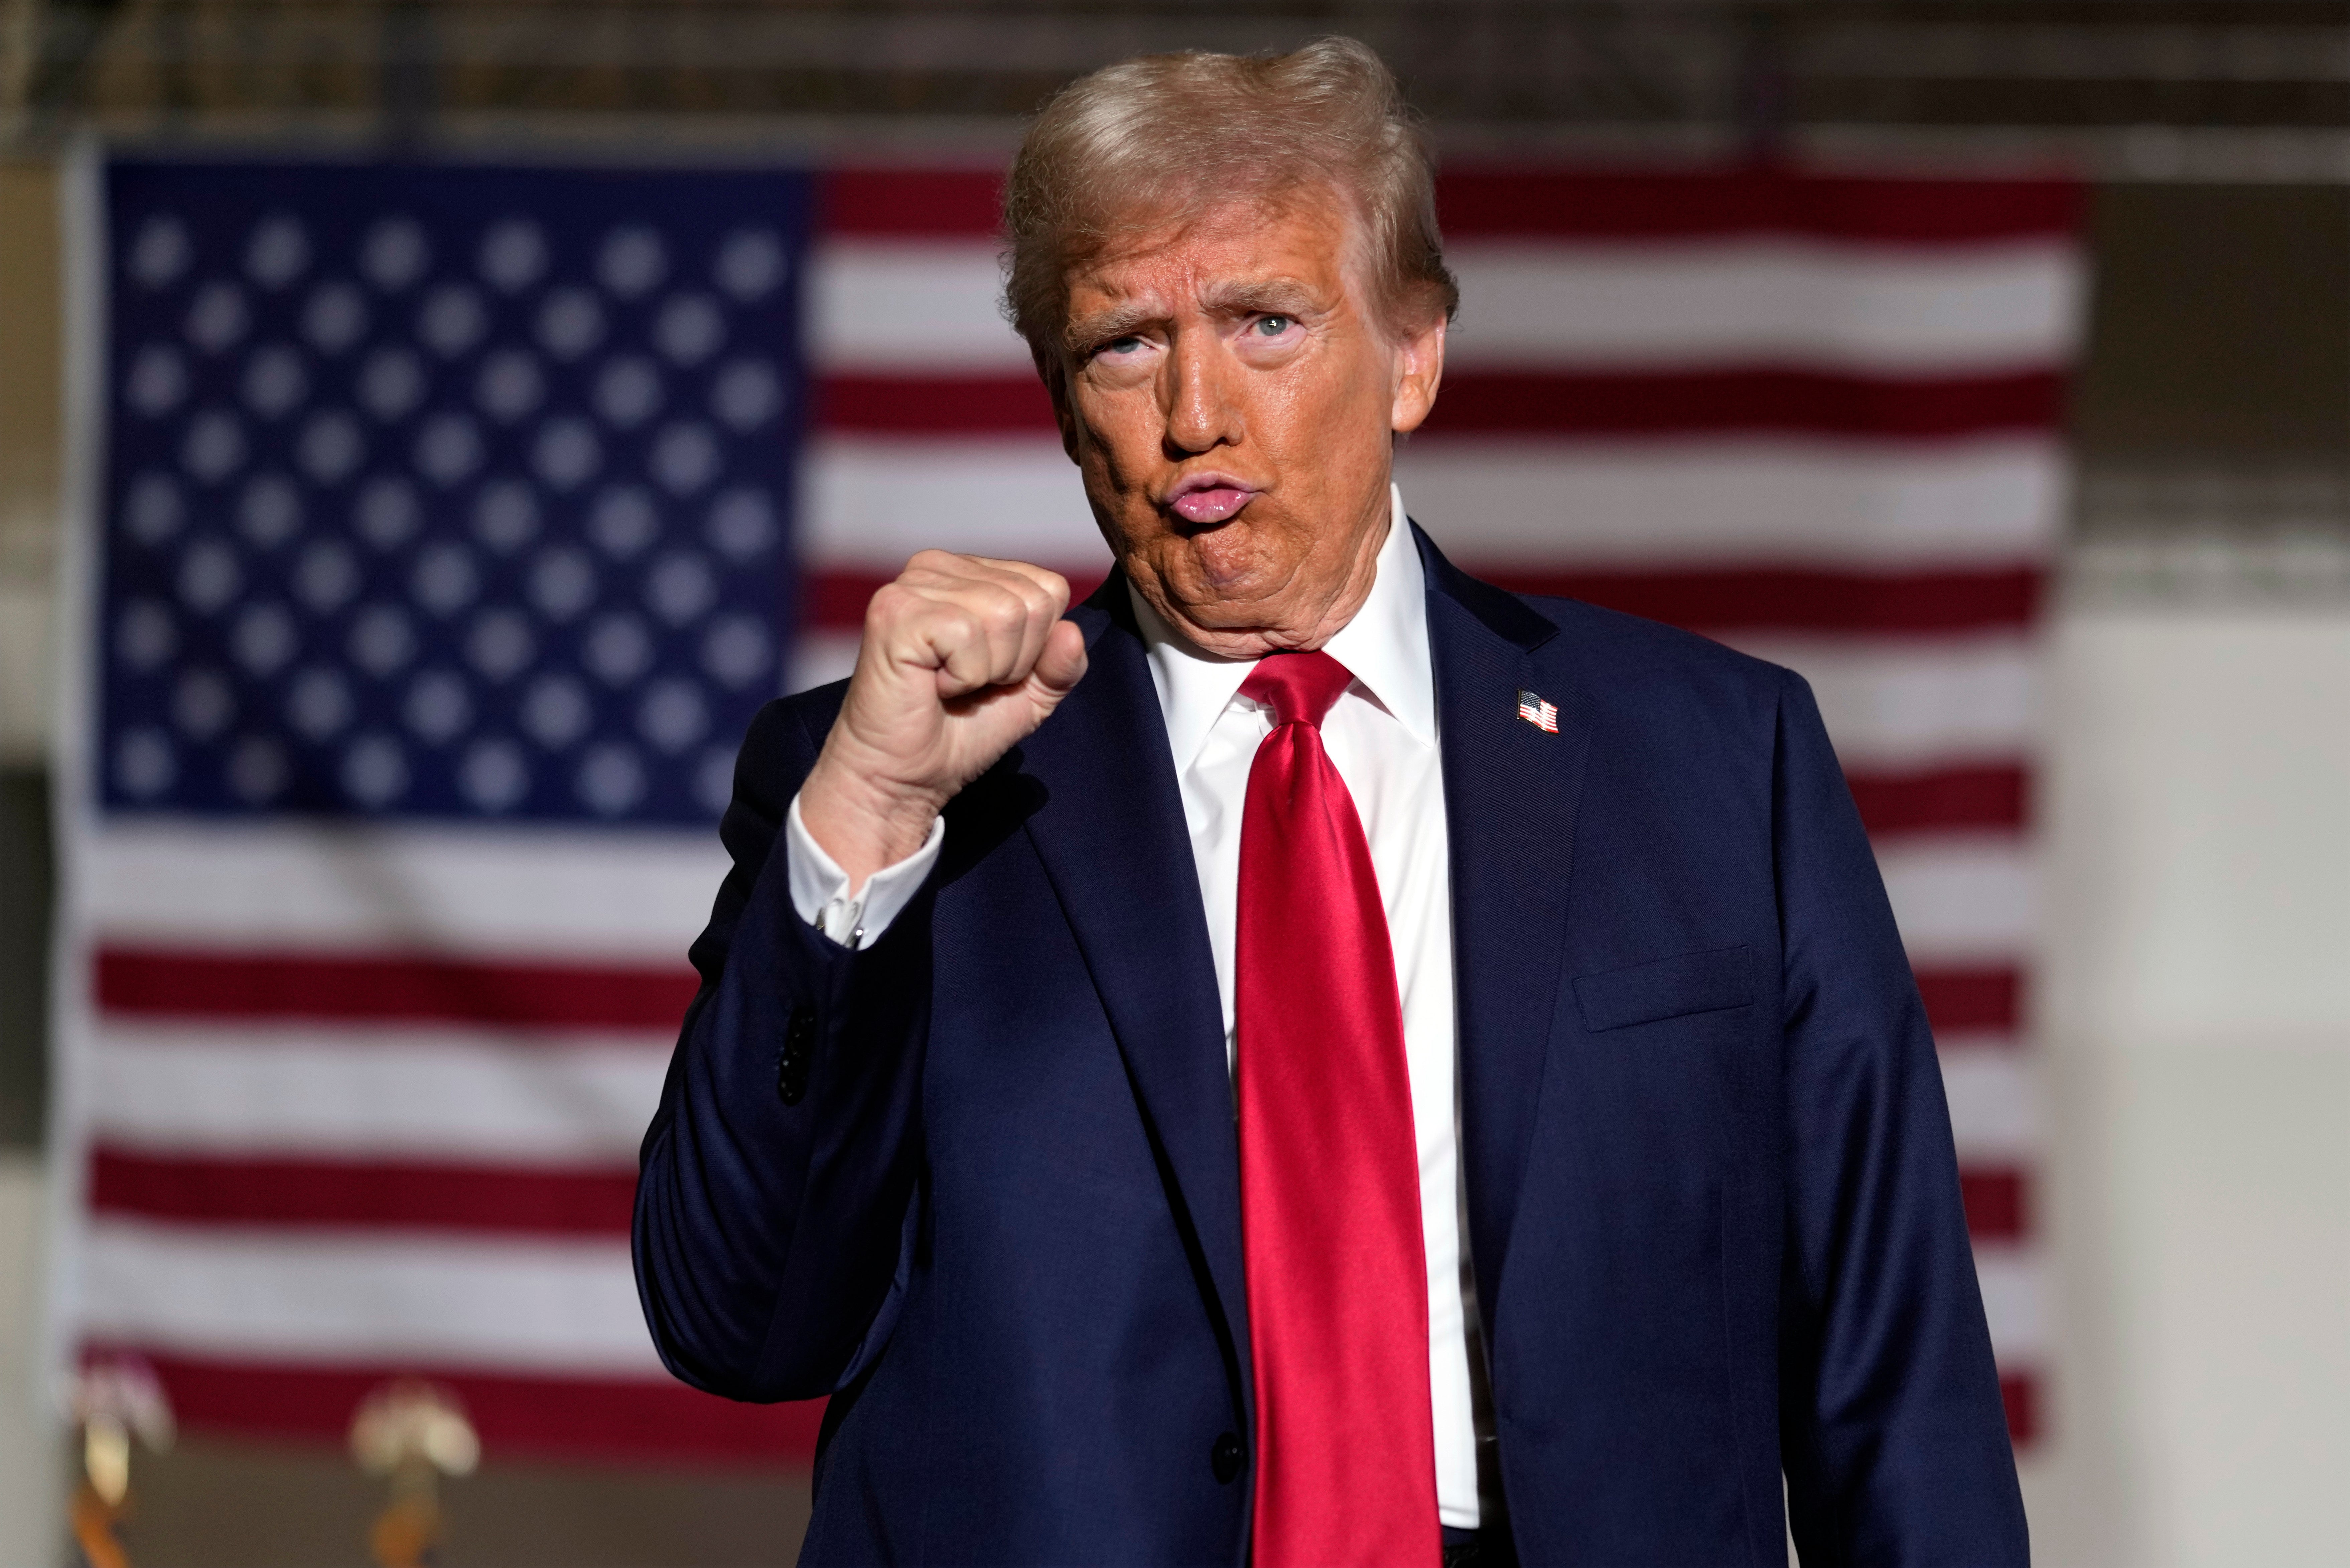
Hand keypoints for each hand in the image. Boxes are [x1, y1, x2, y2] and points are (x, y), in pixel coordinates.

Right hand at [800, 551, 1087, 887]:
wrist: (902, 776)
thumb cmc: (956, 733)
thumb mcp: (1029, 697)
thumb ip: (1061, 665)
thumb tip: (1072, 633)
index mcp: (969, 574)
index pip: (1050, 588)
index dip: (1035, 647)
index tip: (991, 672)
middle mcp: (938, 567)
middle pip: (1032, 601)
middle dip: (1014, 660)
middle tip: (968, 683)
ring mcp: (913, 585)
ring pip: (1006, 614)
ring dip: (988, 669)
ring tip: (950, 684)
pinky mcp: (896, 611)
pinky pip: (968, 633)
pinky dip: (963, 675)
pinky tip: (932, 684)